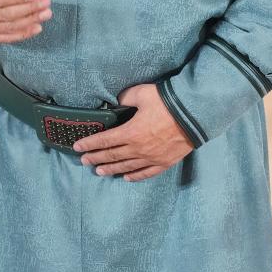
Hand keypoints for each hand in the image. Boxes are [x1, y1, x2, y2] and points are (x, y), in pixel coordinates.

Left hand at [73, 83, 194, 181]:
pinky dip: (134, 176)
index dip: (90, 144)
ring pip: (126, 166)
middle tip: (84, 161)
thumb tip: (115, 101)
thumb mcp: (141, 93)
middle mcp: (138, 148)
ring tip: (99, 171)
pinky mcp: (164, 162)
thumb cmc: (166, 102)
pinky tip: (126, 178)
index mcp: (130, 132)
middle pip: (112, 155)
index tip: (77, 147)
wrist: (194, 114)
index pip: (105, 140)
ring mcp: (151, 158)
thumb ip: (125, 98)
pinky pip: (146, 173)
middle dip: (96, 158)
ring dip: (111, 169)